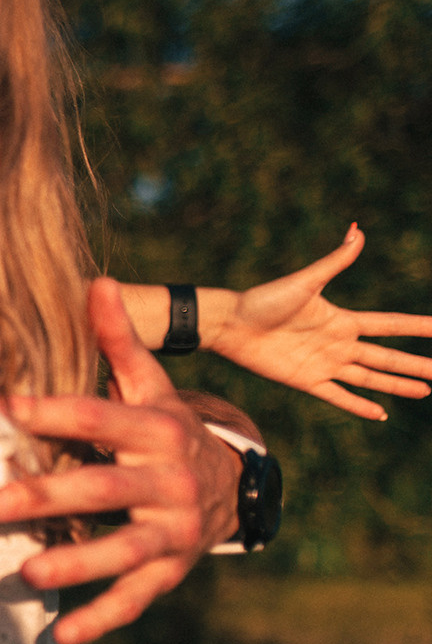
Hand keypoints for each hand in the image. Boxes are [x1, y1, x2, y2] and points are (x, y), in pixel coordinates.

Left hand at [0, 278, 239, 643]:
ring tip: (29, 573)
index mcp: (156, 428)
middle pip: (106, 489)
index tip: (0, 408)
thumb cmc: (165, 429)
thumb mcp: (150, 387)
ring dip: (77, 564)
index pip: (99, 417)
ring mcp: (173, 531)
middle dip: (50, 496)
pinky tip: (61, 635)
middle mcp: (169, 481)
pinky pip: (135, 598)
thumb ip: (120, 342)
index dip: (52, 411)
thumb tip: (97, 281)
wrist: (232, 486)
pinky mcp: (170, 571)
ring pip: (124, 550)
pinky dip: (101, 619)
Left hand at [210, 224, 431, 419]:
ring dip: (397, 385)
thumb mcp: (305, 281)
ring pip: (370, 378)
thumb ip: (335, 261)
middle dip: (416, 364)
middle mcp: (338, 344)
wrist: (231, 324)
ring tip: (425, 390)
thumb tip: (357, 230)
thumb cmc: (264, 300)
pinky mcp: (306, 381)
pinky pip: (338, 396)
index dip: (417, 326)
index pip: (390, 325)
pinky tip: (381, 413)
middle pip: (387, 356)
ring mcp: (324, 364)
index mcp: (343, 320)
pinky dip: (360, 406)